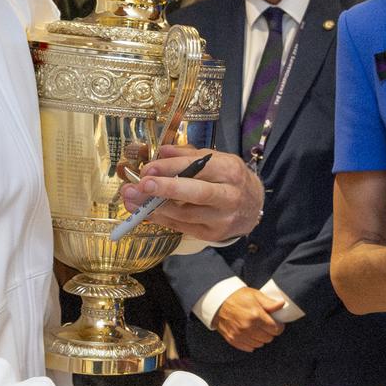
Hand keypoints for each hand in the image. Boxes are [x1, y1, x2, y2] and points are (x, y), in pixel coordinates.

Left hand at [120, 149, 262, 245]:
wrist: (253, 207)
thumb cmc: (230, 179)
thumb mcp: (217, 160)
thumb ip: (189, 155)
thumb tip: (162, 151)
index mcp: (230, 171)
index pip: (199, 167)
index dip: (171, 167)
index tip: (148, 169)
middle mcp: (230, 196)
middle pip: (197, 193)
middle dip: (167, 188)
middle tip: (141, 185)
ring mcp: (222, 218)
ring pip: (185, 214)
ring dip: (155, 207)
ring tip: (132, 199)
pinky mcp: (213, 234)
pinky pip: (182, 227)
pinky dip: (162, 219)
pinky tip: (145, 212)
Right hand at [212, 286, 284, 351]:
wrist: (217, 302)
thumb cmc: (236, 297)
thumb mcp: (254, 295)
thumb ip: (269, 302)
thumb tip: (281, 304)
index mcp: (255, 316)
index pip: (275, 329)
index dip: (279, 326)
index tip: (277, 323)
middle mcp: (248, 327)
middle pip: (268, 338)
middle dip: (270, 332)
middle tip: (266, 325)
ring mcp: (239, 335)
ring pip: (260, 344)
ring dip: (261, 338)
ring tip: (258, 328)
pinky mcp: (233, 340)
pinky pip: (249, 348)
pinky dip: (252, 342)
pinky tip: (250, 334)